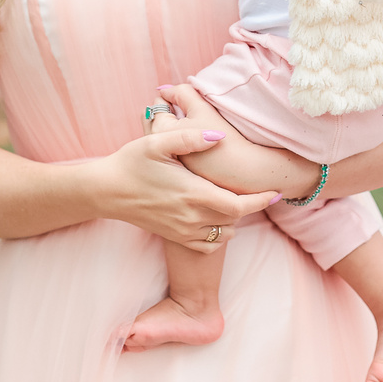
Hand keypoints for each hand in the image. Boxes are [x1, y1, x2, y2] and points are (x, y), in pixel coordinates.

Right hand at [93, 127, 279, 253]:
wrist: (106, 191)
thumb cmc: (132, 162)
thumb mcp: (158, 142)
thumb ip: (191, 137)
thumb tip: (219, 136)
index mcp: (192, 193)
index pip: (238, 205)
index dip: (261, 200)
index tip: (276, 192)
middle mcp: (191, 217)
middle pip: (235, 219)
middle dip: (252, 206)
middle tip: (260, 190)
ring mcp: (182, 230)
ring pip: (224, 234)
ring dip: (235, 219)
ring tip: (236, 199)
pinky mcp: (175, 237)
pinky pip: (208, 244)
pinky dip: (220, 235)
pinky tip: (218, 217)